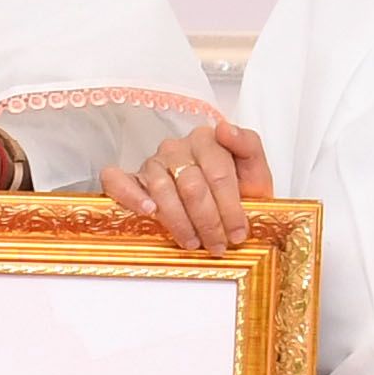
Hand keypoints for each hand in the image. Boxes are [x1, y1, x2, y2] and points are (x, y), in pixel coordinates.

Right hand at [103, 119, 271, 253]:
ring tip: (192, 243)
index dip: (230, 207)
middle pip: (191, 185)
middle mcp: (176, 147)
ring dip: (179, 221)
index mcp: (207, 140)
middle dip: (208, 220)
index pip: (218, 173)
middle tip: (217, 246)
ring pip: (162, 189)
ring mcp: (152, 162)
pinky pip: (118, 181)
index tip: (238, 233)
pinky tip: (148, 212)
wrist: (218, 209)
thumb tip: (223, 128)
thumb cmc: (237, 192)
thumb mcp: (255, 171)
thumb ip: (248, 146)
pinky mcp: (131, 179)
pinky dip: (131, 196)